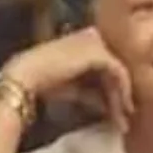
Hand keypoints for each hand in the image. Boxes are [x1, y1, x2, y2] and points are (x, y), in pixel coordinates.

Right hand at [4, 28, 133, 130]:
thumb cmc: (44, 82)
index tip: (118, 107)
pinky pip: (118, 72)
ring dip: (122, 95)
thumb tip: (110, 108)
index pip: (107, 63)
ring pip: (118, 70)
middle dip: (121, 92)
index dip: (114, 86)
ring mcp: (96, 41)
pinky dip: (122, 90)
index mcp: (84, 40)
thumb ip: (93, 94)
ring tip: (124, 116)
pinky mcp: (98, 52)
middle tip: (126, 114)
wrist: (26, 76)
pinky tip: (122, 106)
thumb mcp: (74, 89)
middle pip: (115, 67)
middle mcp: (92, 36)